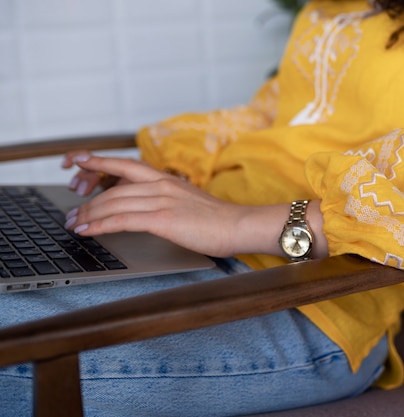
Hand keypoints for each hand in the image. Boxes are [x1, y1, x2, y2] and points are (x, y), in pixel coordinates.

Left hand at [64, 154, 251, 257]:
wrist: (240, 225)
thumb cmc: (219, 220)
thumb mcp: (189, 203)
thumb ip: (167, 201)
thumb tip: (148, 210)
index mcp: (166, 179)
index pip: (123, 165)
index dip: (97, 161)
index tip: (76, 161)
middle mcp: (161, 185)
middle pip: (113, 187)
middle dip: (86, 199)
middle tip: (70, 212)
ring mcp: (162, 200)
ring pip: (113, 203)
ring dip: (88, 214)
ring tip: (72, 224)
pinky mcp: (163, 219)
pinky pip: (122, 220)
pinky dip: (99, 224)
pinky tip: (86, 230)